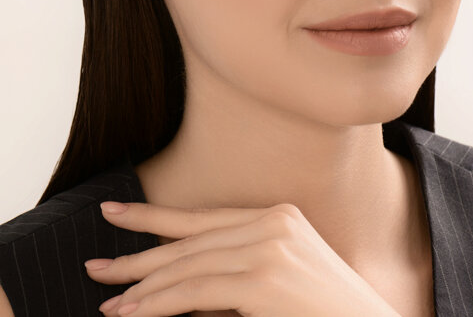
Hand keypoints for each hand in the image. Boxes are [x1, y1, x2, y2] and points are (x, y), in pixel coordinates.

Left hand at [85, 201, 400, 316]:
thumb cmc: (326, 309)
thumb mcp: (280, 278)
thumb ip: (234, 271)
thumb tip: (179, 282)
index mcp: (276, 215)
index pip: (202, 218)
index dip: (155, 218)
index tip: (118, 215)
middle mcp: (272, 222)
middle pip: (189, 239)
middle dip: (138, 253)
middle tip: (97, 263)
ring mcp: (270, 247)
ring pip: (188, 265)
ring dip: (143, 288)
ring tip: (109, 301)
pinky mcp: (266, 278)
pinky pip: (197, 290)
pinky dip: (160, 303)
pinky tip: (132, 313)